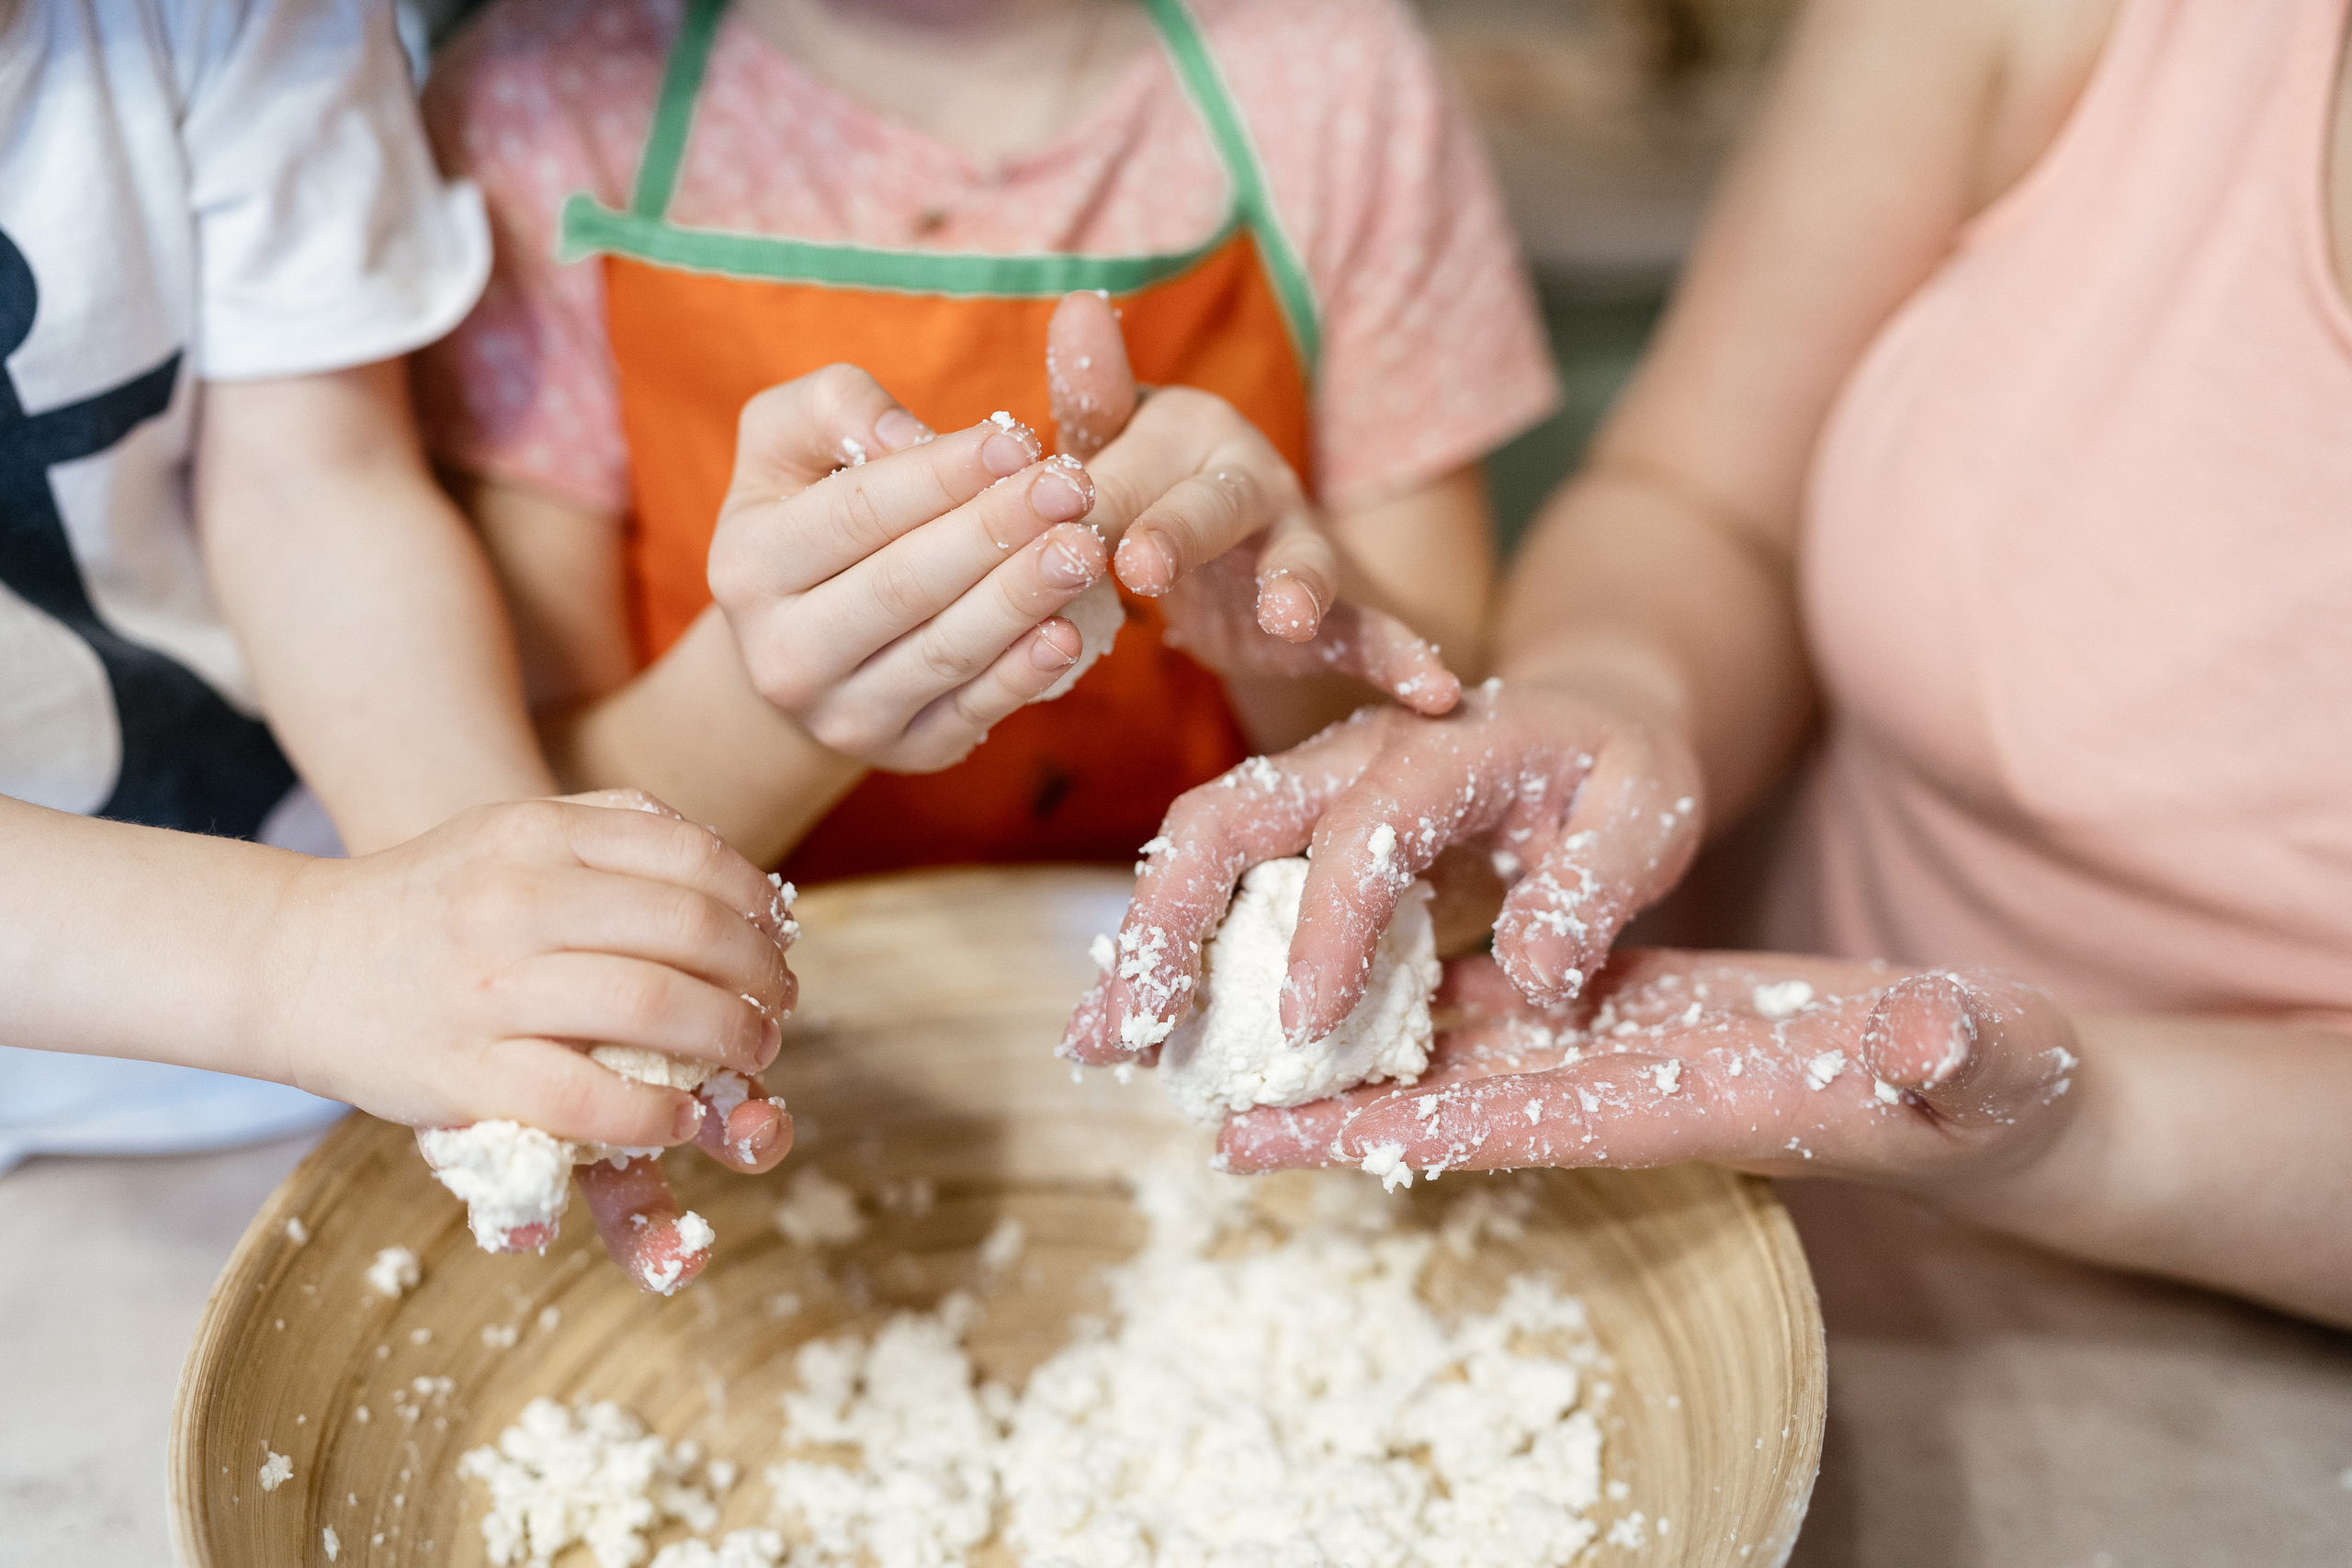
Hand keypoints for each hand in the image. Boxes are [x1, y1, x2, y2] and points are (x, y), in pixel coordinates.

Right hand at [259, 790, 798, 1286]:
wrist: (292, 957)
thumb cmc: (427, 900)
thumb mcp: (511, 831)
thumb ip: (611, 830)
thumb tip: (727, 868)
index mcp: (536, 833)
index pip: (690, 858)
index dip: (756, 903)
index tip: (777, 938)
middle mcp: (516, 900)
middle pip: (690, 932)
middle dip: (759, 977)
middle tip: (777, 1006)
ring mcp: (489, 988)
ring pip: (655, 1008)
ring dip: (730, 1040)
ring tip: (751, 1055)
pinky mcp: (463, 1073)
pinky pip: (589, 1098)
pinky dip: (657, 1114)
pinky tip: (682, 1116)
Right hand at [707, 367, 1111, 771]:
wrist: (802, 643)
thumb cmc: (811, 516)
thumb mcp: (789, 444)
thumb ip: (832, 408)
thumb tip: (905, 436)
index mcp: (750, 565)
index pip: (858, 512)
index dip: (942, 475)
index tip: (1018, 440)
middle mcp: (785, 652)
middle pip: (904, 585)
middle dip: (995, 532)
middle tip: (1073, 490)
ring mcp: (843, 715)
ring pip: (944, 651)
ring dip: (1022, 599)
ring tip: (1085, 550)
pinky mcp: (907, 752)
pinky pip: (972, 712)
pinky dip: (1023, 676)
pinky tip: (1068, 634)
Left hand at [1045, 292, 1461, 712]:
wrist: (1202, 558)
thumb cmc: (1140, 489)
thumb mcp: (1107, 444)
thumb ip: (1093, 392)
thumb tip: (1081, 302)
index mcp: (1189, 433)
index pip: (1134, 464)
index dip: (1099, 495)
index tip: (1064, 521)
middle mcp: (1251, 479)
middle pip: (1216, 504)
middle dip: (1179, 532)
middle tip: (1138, 566)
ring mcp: (1295, 546)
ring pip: (1304, 561)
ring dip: (1298, 585)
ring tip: (1287, 618)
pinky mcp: (1325, 616)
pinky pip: (1369, 633)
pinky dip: (1403, 659)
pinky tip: (1436, 691)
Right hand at [1060, 679, 1701, 1063]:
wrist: (1588, 715)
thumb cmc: (1623, 770)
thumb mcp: (1654, 812)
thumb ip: (1600, 885)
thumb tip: (1536, 975)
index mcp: (1447, 747)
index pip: (1365, 833)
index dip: (1327, 928)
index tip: (1301, 1027)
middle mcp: (1356, 754)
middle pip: (1230, 814)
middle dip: (1168, 921)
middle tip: (1131, 1032)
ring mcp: (1313, 785)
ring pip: (1200, 844)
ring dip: (1143, 941)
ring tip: (1098, 1044)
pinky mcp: (1297, 826)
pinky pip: (1218, 878)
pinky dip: (1169, 948)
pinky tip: (1140, 1025)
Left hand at [1218, 952, 2082, 1200]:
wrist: (1970, 1079)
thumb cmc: (1977, 1081)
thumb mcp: (1970, 1062)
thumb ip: (1954, 1056)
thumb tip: (1934, 1038)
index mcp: (1666, 1105)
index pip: (1493, 1124)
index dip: (1372, 1133)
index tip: (1247, 1142)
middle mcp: (1606, 1085)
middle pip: (1430, 1092)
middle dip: (1311, 1096)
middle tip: (1182, 1085)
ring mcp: (1603, 1045)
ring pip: (1446, 1037)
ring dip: (1341, 1031)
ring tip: (1221, 1013)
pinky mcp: (1617, 1005)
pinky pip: (1492, 995)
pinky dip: (1414, 979)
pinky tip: (1338, 946)